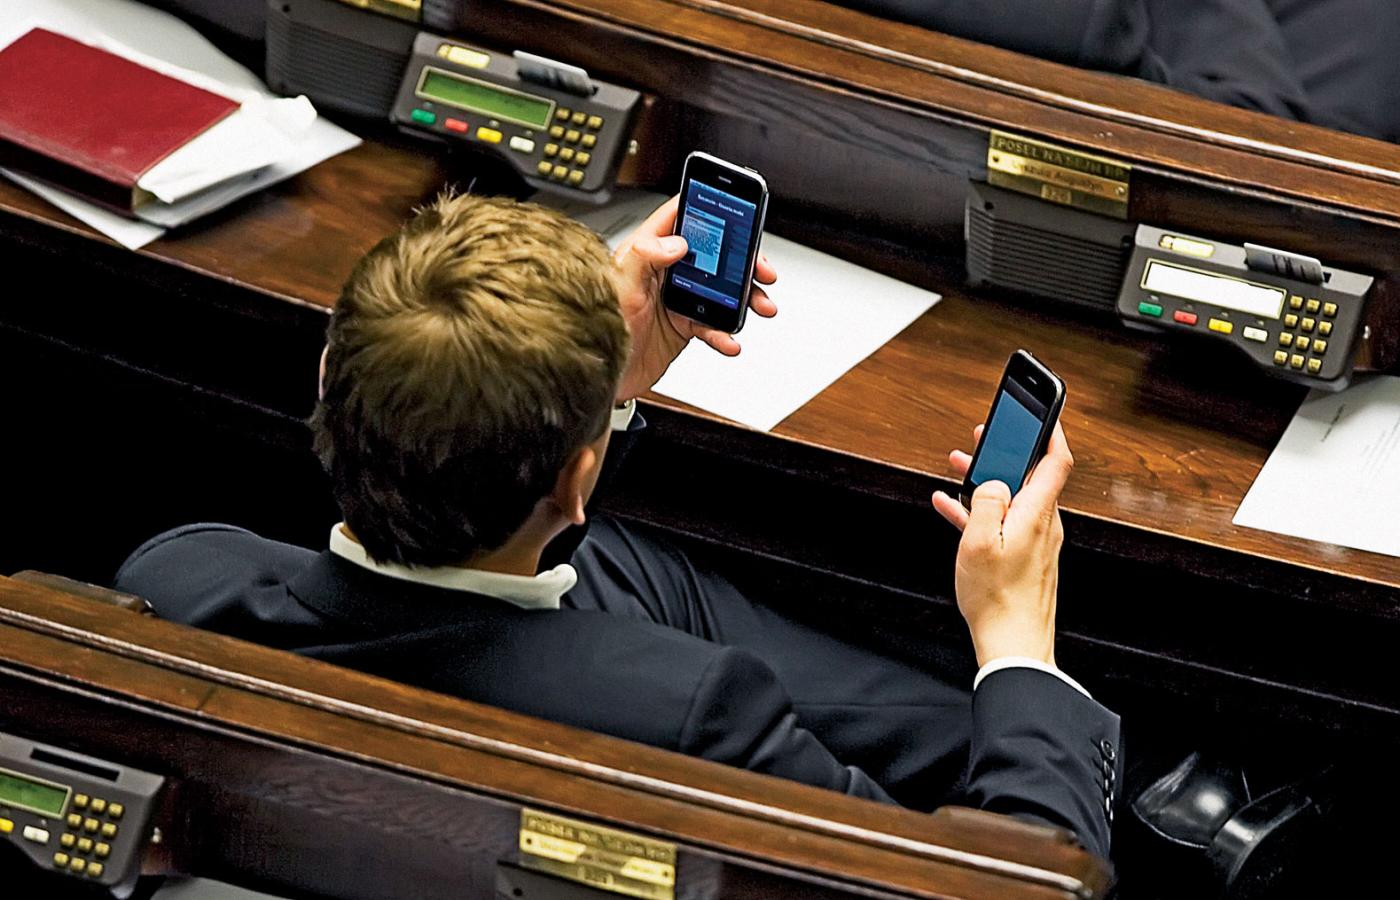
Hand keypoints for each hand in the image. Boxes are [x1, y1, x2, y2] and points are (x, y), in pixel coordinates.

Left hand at [611, 196, 777, 401]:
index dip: (707, 206)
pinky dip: (726, 333)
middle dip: (742, 259)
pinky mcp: (683, 327)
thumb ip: (644, 256)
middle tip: (761, 268)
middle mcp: (665, 273)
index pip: (679, 217)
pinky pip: (713, 326)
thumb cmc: (597, 326)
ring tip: (760, 306)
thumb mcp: (618, 285)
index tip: (736, 206)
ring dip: (745, 298)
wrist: (598, 375)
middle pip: (713, 254)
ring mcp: (677, 299)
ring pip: (722, 290)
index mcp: (647, 252)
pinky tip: (730, 340)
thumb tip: (676, 242)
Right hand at [930, 422, 1073, 667]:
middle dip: (1005, 452)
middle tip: (983, 437)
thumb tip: (992, 480)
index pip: (1056, 460)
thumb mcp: (980, 541)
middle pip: (1029, 476)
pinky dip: (981, 510)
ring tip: (959, 468)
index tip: (1041, 411)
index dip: (1051, 430)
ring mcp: (1035, 542)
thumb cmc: (998, 600)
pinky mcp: (1024, 558)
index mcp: (1037, 513)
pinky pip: (1003, 523)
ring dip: (988, 480)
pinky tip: (953, 508)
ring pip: (1012, 498)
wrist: (1014, 646)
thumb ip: (986, 501)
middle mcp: (1043, 524)